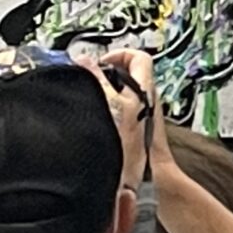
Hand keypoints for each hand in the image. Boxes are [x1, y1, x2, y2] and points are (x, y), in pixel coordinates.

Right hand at [96, 48, 165, 181]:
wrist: (148, 177)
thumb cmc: (134, 146)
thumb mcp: (110, 105)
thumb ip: (96, 80)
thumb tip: (84, 61)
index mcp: (145, 89)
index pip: (139, 57)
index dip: (119, 54)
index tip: (101, 63)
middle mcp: (147, 100)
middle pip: (130, 74)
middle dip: (109, 73)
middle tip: (91, 79)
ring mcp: (142, 116)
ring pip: (125, 93)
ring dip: (107, 92)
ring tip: (89, 97)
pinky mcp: (136, 131)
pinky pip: (122, 111)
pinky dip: (108, 109)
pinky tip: (93, 119)